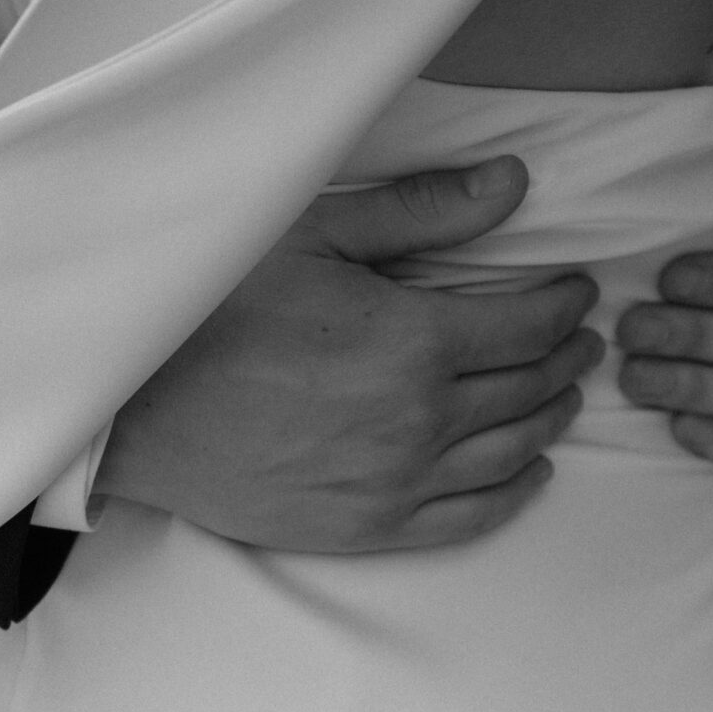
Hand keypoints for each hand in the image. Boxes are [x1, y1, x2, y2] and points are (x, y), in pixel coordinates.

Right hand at [94, 157, 603, 552]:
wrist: (132, 411)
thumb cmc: (211, 310)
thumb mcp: (309, 235)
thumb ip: (420, 212)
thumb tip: (513, 183)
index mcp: (413, 341)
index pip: (529, 325)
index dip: (564, 304)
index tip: (576, 289)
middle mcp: (419, 420)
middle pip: (528, 387)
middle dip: (566, 357)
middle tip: (580, 335)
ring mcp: (396, 483)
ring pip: (511, 452)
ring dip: (551, 418)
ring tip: (564, 391)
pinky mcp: (367, 527)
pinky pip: (469, 517)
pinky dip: (514, 492)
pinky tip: (531, 470)